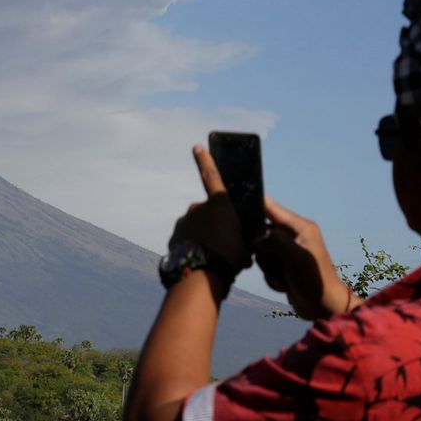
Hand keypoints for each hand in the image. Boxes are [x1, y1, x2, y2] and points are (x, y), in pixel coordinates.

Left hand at [169, 146, 252, 275]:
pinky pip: (187, 239)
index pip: (211, 175)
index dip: (205, 159)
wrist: (202, 274)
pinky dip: (193, 248)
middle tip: (225, 247)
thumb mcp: (246, 246)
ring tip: (214, 258)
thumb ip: (242, 238)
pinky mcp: (175, 236)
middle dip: (215, 227)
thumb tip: (241, 246)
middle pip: (209, 214)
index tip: (197, 147)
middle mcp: (199, 208)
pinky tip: (201, 262)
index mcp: (220, 203)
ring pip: (197, 228)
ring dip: (204, 239)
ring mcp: (185, 221)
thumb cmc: (230, 258)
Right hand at [254, 196, 352, 318]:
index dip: (256, 204)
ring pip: (262, 252)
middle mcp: (293, 236)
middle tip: (273, 262)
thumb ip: (275, 241)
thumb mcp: (296, 256)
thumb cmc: (314, 279)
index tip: (237, 202)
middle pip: (262, 233)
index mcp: (300, 227)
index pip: (272, 208)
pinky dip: (272, 277)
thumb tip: (256, 238)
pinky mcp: (283, 266)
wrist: (324, 307)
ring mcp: (287, 252)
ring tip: (283, 277)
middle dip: (264, 251)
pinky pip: (266, 266)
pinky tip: (284, 285)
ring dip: (269, 268)